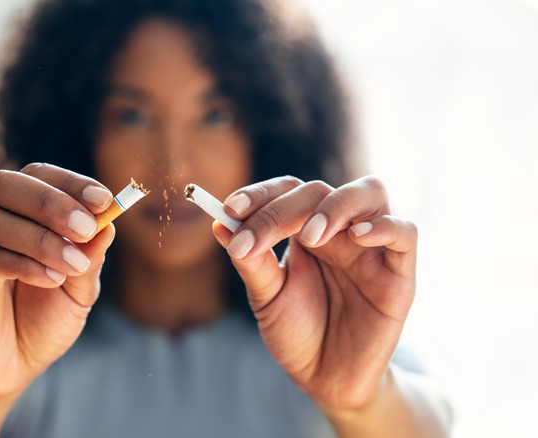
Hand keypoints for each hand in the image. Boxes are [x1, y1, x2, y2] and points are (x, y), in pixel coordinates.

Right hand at [0, 164, 114, 399]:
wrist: (14, 367)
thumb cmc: (44, 318)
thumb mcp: (80, 287)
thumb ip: (90, 256)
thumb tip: (108, 222)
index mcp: (12, 211)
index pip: (35, 175)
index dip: (69, 183)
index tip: (104, 200)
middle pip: (1, 184)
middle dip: (50, 202)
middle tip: (87, 227)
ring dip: (41, 239)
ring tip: (75, 265)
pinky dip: (24, 265)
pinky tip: (52, 280)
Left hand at [213, 176, 416, 409]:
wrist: (325, 379)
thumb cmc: (297, 332)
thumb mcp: (267, 297)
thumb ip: (250, 262)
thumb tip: (220, 224)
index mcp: (304, 229)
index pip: (286, 191)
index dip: (260, 194)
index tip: (230, 209)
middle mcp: (339, 229)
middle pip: (318, 191)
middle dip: (282, 209)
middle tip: (256, 238)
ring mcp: (371, 247)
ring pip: (370, 192)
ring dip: (336, 205)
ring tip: (311, 235)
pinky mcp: (399, 273)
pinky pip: (405, 233)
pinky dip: (384, 226)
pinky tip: (356, 237)